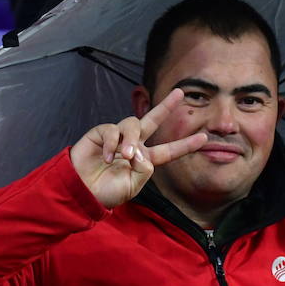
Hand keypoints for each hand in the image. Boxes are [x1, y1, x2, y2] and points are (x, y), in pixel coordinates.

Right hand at [70, 89, 207, 207]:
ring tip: (126, 156)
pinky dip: (113, 143)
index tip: (203, 139)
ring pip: (132, 125)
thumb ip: (143, 169)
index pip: (168, 150)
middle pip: (152, 121)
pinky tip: (109, 157)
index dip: (185, 145)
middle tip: (180, 92)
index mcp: (144, 160)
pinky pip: (112, 130)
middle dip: (166, 106)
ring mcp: (117, 137)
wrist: (81, 192)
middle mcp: (133, 145)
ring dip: (131, 140)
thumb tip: (142, 151)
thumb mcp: (132, 187)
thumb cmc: (106, 193)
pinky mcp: (100, 133)